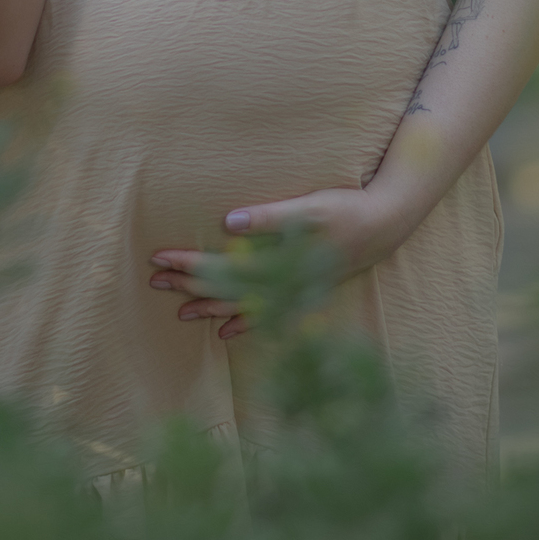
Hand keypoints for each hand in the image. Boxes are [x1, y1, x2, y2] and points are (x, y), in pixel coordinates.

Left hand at [149, 186, 420, 339]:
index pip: (220, 265)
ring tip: (180, 311)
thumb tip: (229, 223)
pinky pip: (268, 314)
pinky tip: (227, 332)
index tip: (158, 256)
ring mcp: (292, 291)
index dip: (188, 262)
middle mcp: (280, 282)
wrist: (385, 226)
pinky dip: (245, 323)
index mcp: (276, 260)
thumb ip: (269, 217)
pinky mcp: (302, 291)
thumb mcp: (310, 207)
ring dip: (210, 306)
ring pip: (241, 305)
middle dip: (188, 284)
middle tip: (153, 280)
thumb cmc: (345, 210)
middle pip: (224, 288)